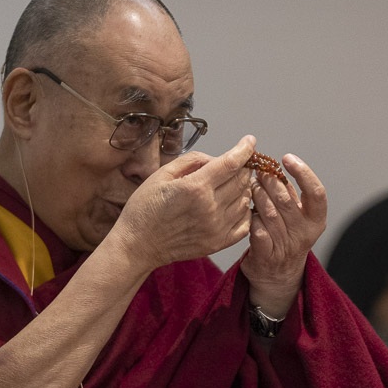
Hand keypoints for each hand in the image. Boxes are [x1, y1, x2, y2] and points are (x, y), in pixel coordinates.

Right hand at [109, 135, 257, 270]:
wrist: (138, 245)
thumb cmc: (145, 209)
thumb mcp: (162, 174)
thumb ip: (192, 161)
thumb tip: (215, 159)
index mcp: (196, 188)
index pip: (231, 163)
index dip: (244, 149)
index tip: (249, 142)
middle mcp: (210, 208)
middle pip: (242, 180)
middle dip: (243, 167)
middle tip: (237, 163)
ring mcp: (216, 228)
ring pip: (245, 200)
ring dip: (243, 188)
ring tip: (230, 184)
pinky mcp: (218, 243)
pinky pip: (245, 223)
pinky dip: (244, 210)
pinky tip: (233, 204)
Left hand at [240, 152, 326, 315]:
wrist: (278, 277)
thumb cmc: (286, 237)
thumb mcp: (296, 216)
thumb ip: (290, 194)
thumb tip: (274, 167)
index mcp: (316, 220)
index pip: (316, 192)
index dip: (303, 172)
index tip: (288, 158)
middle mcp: (304, 233)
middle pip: (286, 200)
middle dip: (270, 182)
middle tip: (259, 173)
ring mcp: (286, 247)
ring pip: (269, 213)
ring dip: (257, 196)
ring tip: (251, 187)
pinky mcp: (267, 256)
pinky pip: (257, 230)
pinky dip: (251, 218)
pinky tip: (247, 212)